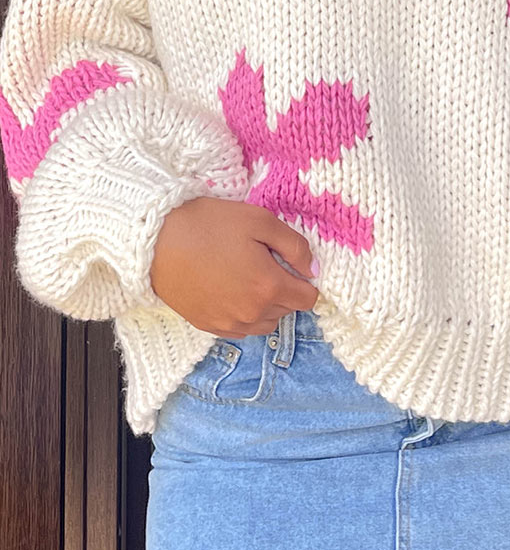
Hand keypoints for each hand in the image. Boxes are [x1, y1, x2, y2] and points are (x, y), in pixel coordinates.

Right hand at [149, 197, 319, 335]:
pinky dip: (244, 314)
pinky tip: (230, 290)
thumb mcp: (260, 221)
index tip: (290, 264)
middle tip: (263, 262)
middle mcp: (253, 312)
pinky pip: (241, 329)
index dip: (305, 280)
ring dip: (266, 305)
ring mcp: (229, 323)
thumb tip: (313, 270)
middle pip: (288, 310)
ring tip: (247, 277)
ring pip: (266, 323)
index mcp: (269, 286)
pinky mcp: (208, 326)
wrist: (156, 241)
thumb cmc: (209, 225)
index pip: (308, 298)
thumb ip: (295, 246)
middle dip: (284, 289)